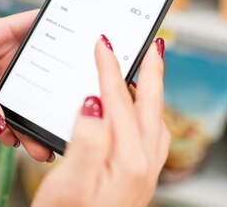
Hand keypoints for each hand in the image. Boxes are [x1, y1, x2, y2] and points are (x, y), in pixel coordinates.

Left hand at [0, 11, 52, 161]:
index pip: (33, 26)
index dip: (59, 29)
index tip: (83, 39)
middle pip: (34, 71)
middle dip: (51, 90)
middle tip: (66, 111)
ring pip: (20, 99)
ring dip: (31, 119)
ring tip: (42, 142)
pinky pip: (2, 117)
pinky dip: (10, 130)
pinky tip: (15, 141)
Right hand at [31, 37, 169, 206]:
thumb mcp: (72, 182)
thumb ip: (87, 139)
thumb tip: (96, 100)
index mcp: (129, 159)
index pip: (120, 100)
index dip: (110, 69)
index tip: (103, 43)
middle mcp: (144, 165)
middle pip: (150, 106)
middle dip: (150, 71)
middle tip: (153, 45)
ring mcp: (143, 174)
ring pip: (154, 121)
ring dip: (152, 92)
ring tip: (147, 72)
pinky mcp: (136, 180)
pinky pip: (151, 137)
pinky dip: (147, 115)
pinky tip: (137, 116)